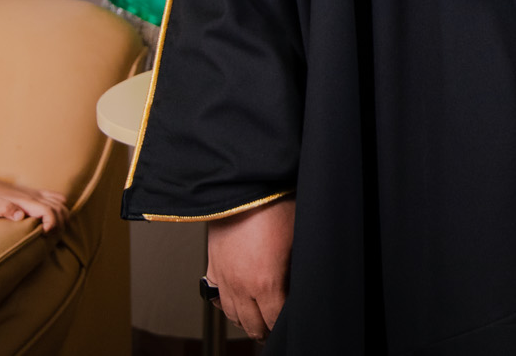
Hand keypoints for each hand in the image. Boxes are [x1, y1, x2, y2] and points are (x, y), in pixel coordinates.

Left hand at [0, 175, 68, 232]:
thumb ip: (7, 210)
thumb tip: (21, 216)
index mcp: (27, 202)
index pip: (49, 210)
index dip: (52, 222)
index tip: (45, 233)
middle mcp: (36, 196)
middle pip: (59, 208)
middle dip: (60, 222)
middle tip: (51, 235)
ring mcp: (38, 194)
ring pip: (61, 203)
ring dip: (63, 216)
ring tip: (56, 229)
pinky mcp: (38, 194)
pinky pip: (57, 198)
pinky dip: (62, 207)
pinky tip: (58, 216)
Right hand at [207, 196, 294, 340]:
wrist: (242, 185)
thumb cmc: (275, 203)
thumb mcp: (298, 238)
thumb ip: (298, 268)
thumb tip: (303, 282)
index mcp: (265, 282)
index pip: (275, 319)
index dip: (285, 324)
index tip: (295, 322)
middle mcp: (240, 286)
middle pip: (253, 324)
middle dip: (267, 329)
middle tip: (278, 328)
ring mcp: (223, 278)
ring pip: (233, 315)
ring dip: (247, 321)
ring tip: (260, 322)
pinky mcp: (212, 267)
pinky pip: (218, 299)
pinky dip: (230, 307)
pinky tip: (239, 305)